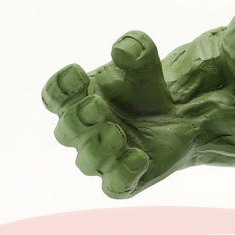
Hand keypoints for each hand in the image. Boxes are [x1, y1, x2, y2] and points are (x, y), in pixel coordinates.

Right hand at [42, 31, 191, 197]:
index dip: (60, 87)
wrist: (180, 117)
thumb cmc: (146, 90)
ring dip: (100, 147)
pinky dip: (124, 173)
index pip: (54, 96)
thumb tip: (123, 50)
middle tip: (97, 106)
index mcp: (76, 101)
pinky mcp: (125, 179)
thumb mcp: (145, 63)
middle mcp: (83, 133)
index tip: (77, 72)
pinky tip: (138, 158)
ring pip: (88, 161)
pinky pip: (116, 185)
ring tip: (118, 133)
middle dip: (78, 119)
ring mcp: (103, 158)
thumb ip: (135, 49)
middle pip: (66, 131)